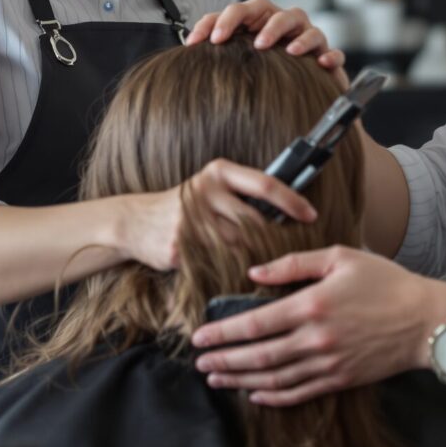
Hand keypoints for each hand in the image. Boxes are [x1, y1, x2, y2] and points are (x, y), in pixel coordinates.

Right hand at [113, 159, 318, 271]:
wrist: (134, 222)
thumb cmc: (184, 206)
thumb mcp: (210, 187)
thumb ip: (242, 195)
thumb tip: (289, 209)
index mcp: (217, 172)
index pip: (265, 184)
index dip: (292, 201)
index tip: (311, 216)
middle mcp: (205, 192)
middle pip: (255, 221)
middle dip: (275, 239)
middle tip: (292, 252)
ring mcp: (191, 220)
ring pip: (240, 245)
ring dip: (256, 258)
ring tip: (269, 267)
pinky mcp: (180, 246)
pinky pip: (219, 262)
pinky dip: (233, 269)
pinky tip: (240, 274)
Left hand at [186, 0, 345, 80]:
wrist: (307, 94)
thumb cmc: (270, 71)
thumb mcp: (243, 62)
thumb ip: (220, 56)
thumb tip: (187, 55)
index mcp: (257, 21)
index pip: (234, 12)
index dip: (214, 22)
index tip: (197, 43)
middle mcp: (280, 23)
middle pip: (265, 7)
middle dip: (248, 19)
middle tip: (236, 40)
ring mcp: (305, 36)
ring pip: (298, 20)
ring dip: (284, 31)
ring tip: (276, 48)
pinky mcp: (326, 55)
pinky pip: (331, 51)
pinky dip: (328, 54)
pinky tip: (321, 63)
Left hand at [189, 245, 445, 405]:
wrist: (426, 320)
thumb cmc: (385, 282)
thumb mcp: (340, 258)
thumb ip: (293, 264)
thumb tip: (254, 273)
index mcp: (311, 306)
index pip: (255, 324)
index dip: (223, 333)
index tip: (199, 336)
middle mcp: (315, 340)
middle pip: (258, 356)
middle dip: (223, 360)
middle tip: (198, 362)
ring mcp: (328, 364)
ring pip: (274, 379)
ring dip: (240, 381)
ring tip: (216, 379)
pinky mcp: (340, 379)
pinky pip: (300, 393)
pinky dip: (274, 397)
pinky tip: (255, 395)